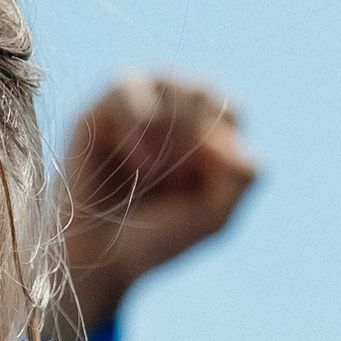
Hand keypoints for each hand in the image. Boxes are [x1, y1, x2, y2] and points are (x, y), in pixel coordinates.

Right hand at [58, 75, 259, 336]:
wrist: (99, 258)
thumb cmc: (157, 234)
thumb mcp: (215, 215)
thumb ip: (242, 177)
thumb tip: (231, 140)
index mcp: (204, 127)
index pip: (231, 111)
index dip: (220, 150)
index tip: (200, 188)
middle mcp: (170, 106)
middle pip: (202, 92)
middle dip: (195, 141)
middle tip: (176, 182)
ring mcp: (134, 104)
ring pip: (168, 82)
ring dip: (170, 132)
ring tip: (155, 171)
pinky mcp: (98, 109)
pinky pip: (127, 88)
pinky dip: (139, 126)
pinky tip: (140, 162)